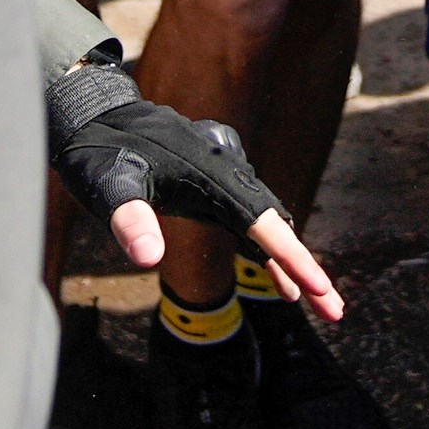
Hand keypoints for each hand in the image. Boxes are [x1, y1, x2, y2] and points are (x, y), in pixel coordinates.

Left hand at [44, 66, 342, 320]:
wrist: (93, 116)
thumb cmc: (98, 152)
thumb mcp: (106, 185)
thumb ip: (128, 219)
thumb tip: (148, 260)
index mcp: (211, 173)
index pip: (261, 224)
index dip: (291, 258)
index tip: (317, 289)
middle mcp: (227, 173)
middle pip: (277, 227)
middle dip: (306, 270)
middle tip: (335, 312)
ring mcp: (223, 179)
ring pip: (267, 226)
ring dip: (292, 265)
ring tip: (322, 306)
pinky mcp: (212, 188)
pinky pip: (250, 224)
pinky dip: (267, 253)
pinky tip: (281, 284)